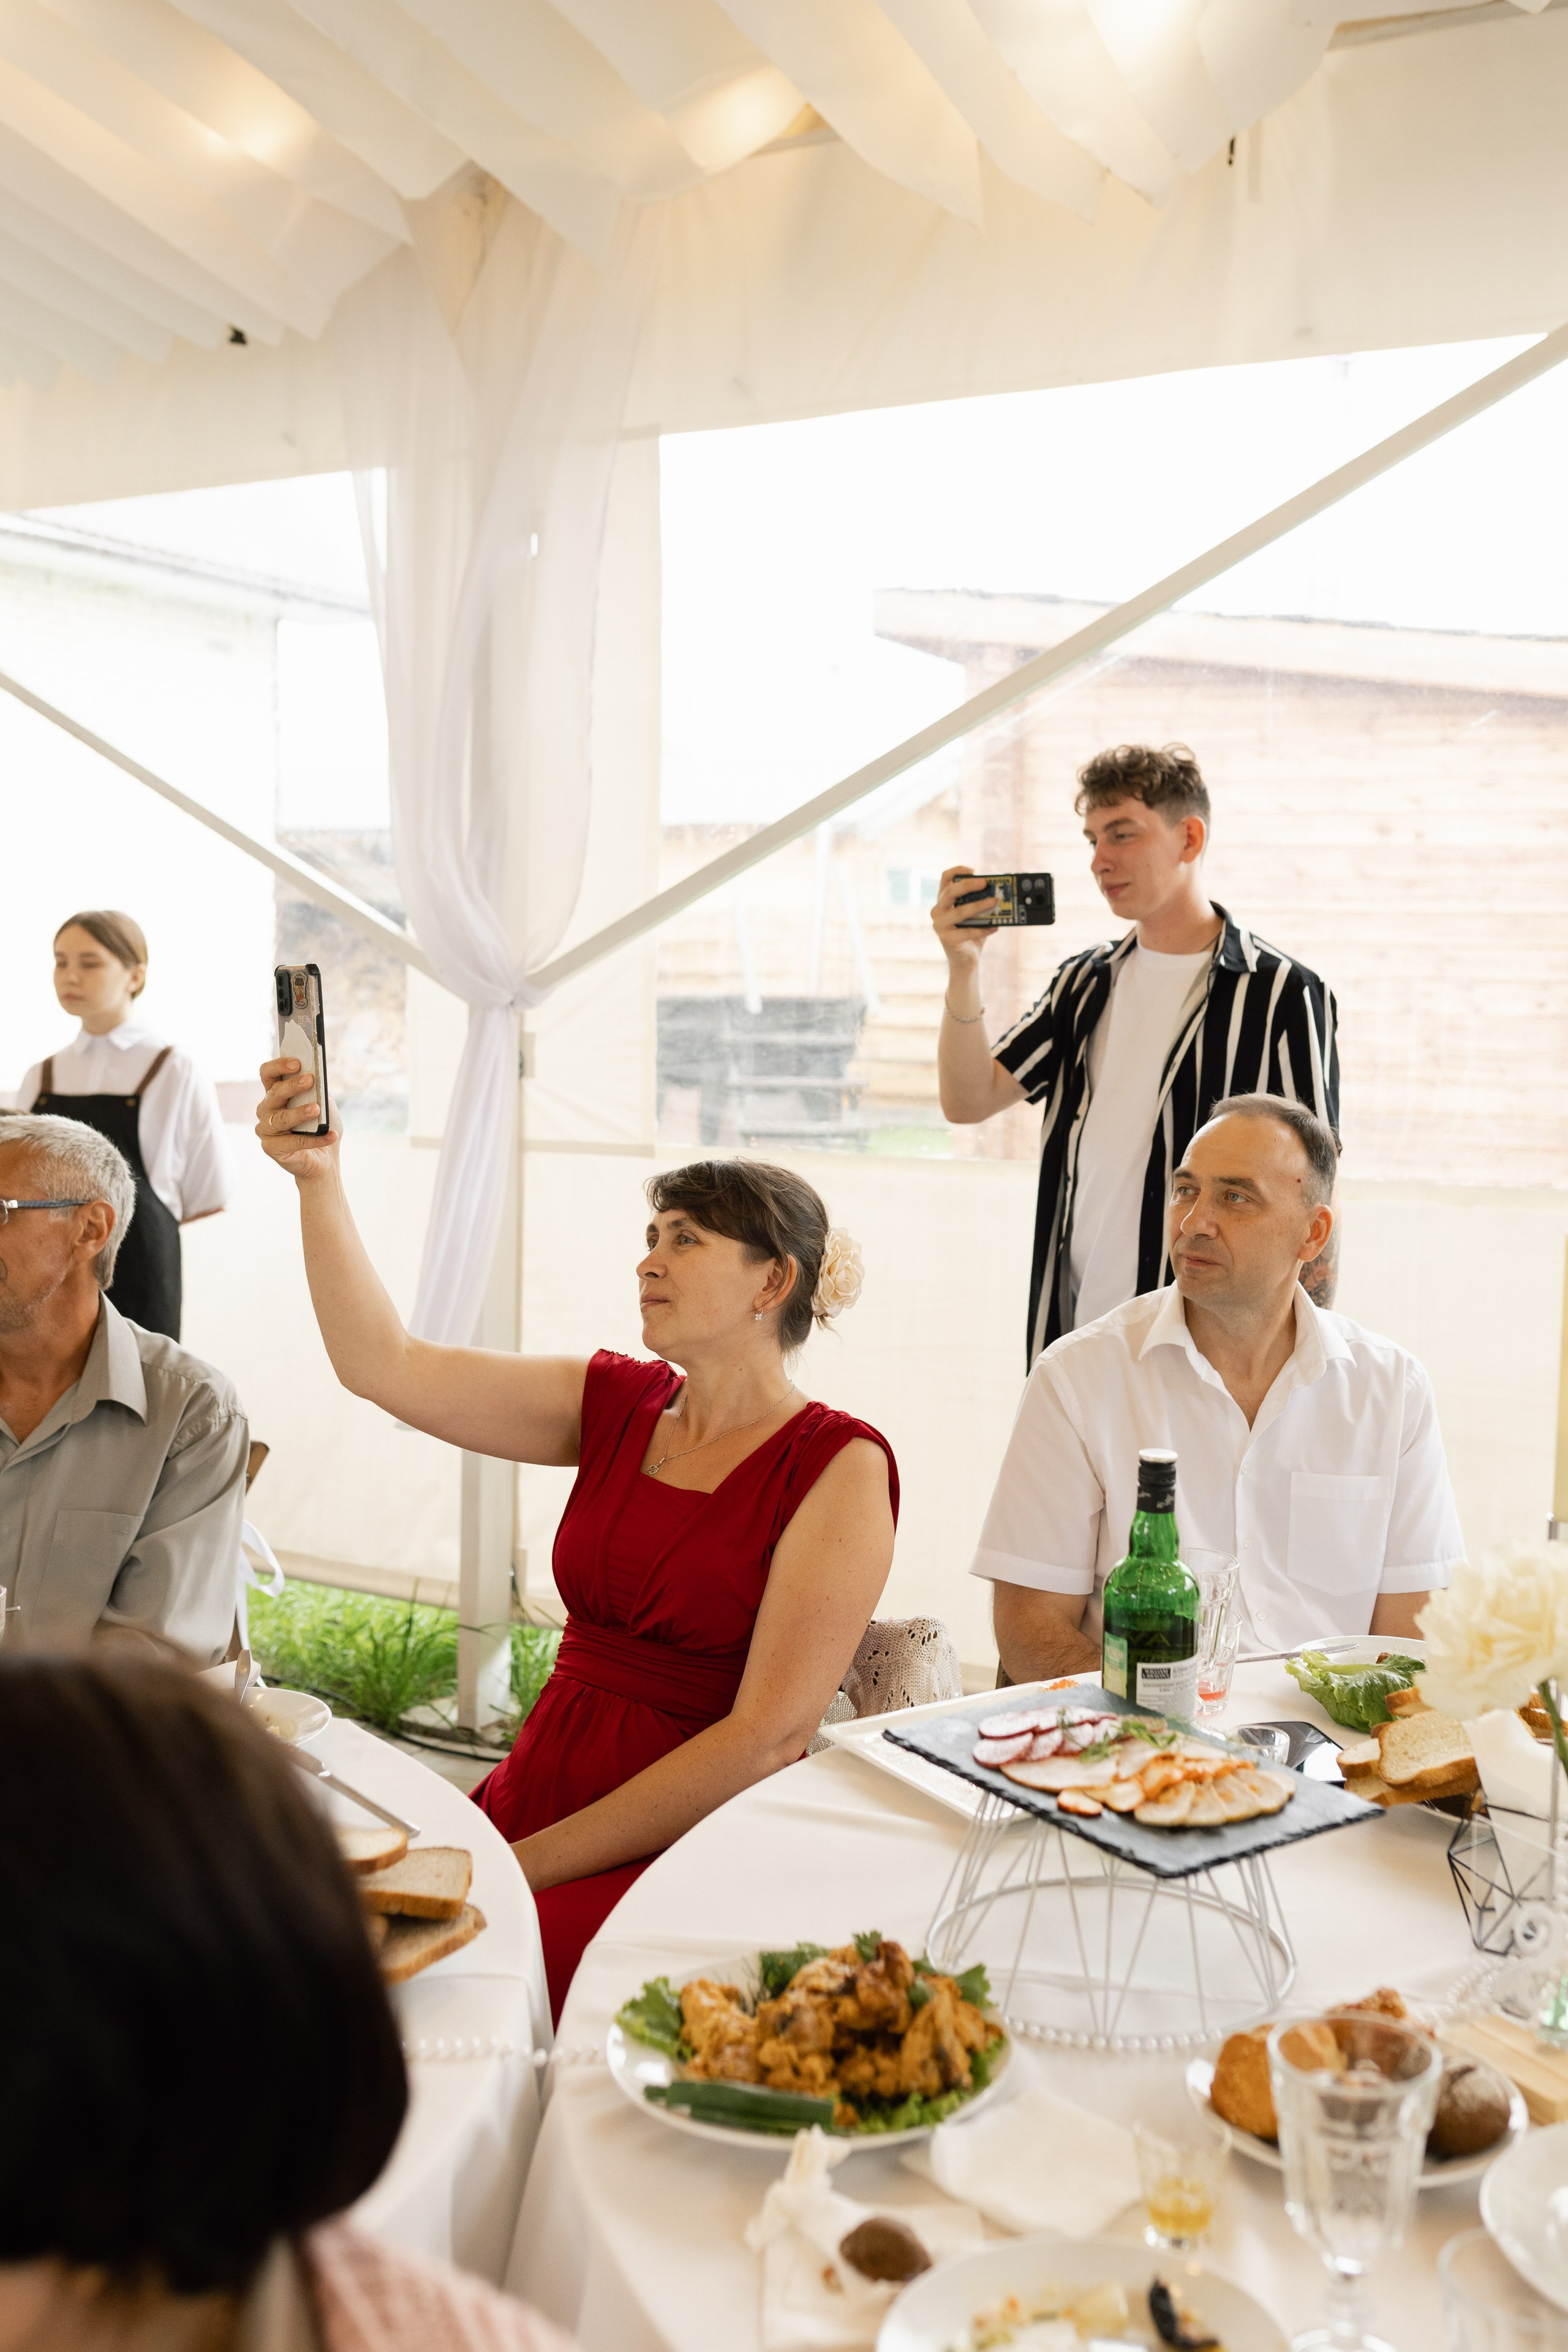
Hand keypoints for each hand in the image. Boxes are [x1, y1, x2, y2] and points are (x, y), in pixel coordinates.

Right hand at [256, 1058, 339, 1184]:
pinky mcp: (271, 1148)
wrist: (325, 1158)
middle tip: (310, 1080)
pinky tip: (331, 1135)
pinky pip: (293, 1142)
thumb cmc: (320, 1125)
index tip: (297, 1062)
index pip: (268, 1073)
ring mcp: (265, 1129)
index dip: (279, 1065)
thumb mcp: (322, 1103)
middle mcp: (266, 1109)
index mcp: (275, 1093)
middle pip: (275, 1093)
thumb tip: (315, 1076)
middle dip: (292, 1086)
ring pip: (282, 1118)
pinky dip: (315, 1139)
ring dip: (300, 1112)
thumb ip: (317, 1090)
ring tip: (317, 1109)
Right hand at [930, 865, 995, 978]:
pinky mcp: (946, 939)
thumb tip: (998, 890)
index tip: (973, 870)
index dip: (957, 870)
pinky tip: (996, 927)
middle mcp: (937, 910)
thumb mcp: (975, 913)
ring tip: (995, 902)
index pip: (945, 878)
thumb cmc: (971, 932)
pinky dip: (983, 929)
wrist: (965, 959)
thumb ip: (980, 901)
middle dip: (968, 885)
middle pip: (950, 892)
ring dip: (979, 906)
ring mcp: (939, 925)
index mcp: (943, 900)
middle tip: (985, 883)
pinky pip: (967, 932)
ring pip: (960, 912)